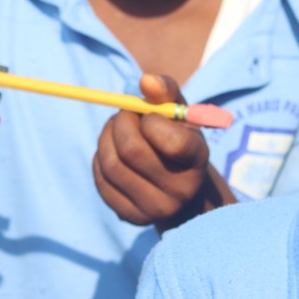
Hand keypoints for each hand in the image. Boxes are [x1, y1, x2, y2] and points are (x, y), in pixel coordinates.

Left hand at [94, 74, 231, 230]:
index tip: (149, 114)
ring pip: (111, 164)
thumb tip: (145, 81)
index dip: (151, 120)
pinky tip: (112, 152)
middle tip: (122, 114)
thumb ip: (166, 91)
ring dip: (106, 137)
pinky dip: (100, 158)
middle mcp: (181, 191)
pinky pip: (102, 180)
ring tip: (115, 129)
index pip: (173, 142)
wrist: (182, 186)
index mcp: (198, 160)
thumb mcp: (179, 112)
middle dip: (120, 123)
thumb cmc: (178, 137)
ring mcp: (155, 208)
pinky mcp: (132, 217)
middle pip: (132, 151)